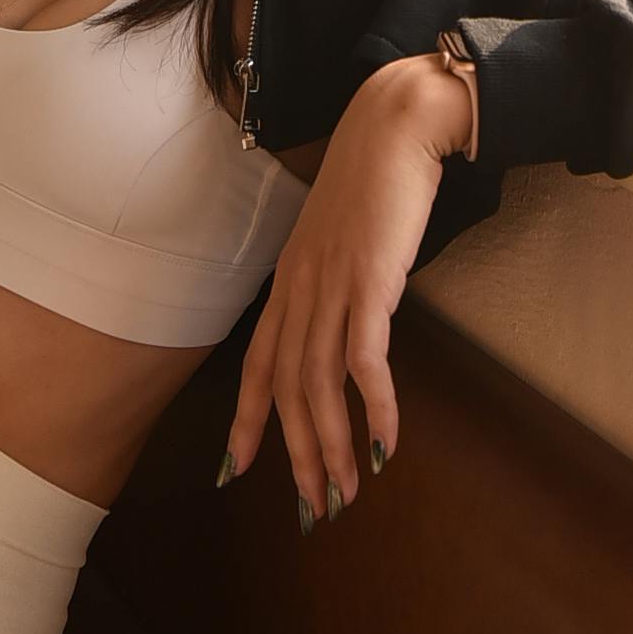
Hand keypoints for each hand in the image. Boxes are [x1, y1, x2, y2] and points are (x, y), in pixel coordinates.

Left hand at [221, 54, 472, 519]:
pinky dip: (374, 407)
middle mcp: (300, 289)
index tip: (237, 469)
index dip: (247, 420)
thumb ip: (332, 280)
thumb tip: (343, 322)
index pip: (258, 363)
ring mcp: (332, 286)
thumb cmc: (373, 180)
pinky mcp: (372, 282)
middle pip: (288, 388)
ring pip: (319, 384)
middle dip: (297, 455)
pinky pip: (366, 360)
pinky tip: (386, 443)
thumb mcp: (338, 237)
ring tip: (346, 493)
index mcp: (289, 281)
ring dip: (333, 446)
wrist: (395, 125)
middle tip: (314, 508)